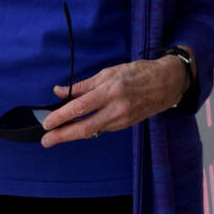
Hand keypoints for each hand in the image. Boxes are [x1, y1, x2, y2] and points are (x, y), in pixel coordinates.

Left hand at [39, 58, 187, 146]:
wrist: (167, 83)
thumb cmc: (137, 73)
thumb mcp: (108, 72)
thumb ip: (83, 85)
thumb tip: (60, 91)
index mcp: (111, 91)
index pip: (80, 107)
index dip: (61, 116)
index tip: (47, 122)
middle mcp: (117, 108)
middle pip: (85, 128)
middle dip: (63, 136)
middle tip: (46, 141)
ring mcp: (123, 119)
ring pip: (93, 131)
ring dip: (73, 134)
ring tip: (56, 135)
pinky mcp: (126, 125)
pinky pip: (103, 128)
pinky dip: (88, 128)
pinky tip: (77, 128)